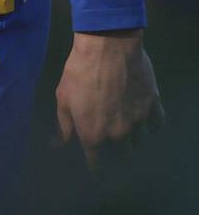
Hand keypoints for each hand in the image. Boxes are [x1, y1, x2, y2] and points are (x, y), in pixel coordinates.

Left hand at [54, 28, 164, 172]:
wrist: (107, 46)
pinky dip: (152, 124)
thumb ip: (63, 125)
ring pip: (141, 142)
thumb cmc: (79, 71)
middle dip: (117, 153)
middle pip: (123, 156)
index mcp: (93, 134)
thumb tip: (56, 146)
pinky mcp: (153, 105)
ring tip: (129, 130)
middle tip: (112, 143)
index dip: (96, 169)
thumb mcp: (63, 97)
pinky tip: (146, 118)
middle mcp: (118, 134)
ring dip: (135, 139)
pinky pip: (158, 124)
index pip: (97, 165)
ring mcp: (138, 120)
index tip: (97, 168)